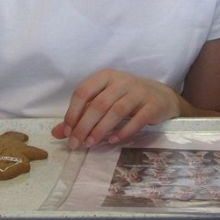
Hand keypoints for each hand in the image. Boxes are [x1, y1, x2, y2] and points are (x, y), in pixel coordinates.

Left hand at [51, 69, 180, 148]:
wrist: (162, 97)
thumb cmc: (127, 98)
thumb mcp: (104, 101)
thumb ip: (81, 115)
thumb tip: (57, 133)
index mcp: (106, 76)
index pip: (83, 92)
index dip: (73, 112)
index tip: (67, 131)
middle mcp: (122, 81)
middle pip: (98, 104)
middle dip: (84, 126)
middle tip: (76, 144)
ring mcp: (139, 92)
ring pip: (116, 111)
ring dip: (101, 129)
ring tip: (91, 144)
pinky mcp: (153, 105)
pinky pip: (137, 120)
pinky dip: (123, 131)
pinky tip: (113, 141)